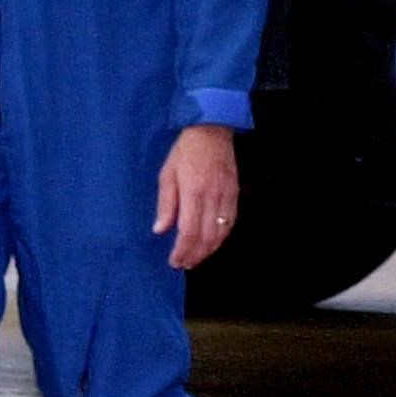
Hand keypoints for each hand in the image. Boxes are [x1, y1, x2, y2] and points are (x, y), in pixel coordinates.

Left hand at [154, 123, 239, 269]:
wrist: (212, 132)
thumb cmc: (185, 152)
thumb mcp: (167, 174)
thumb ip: (166, 204)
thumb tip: (161, 229)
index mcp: (193, 192)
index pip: (189, 231)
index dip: (182, 250)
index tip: (174, 261)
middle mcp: (212, 197)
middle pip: (206, 236)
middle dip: (195, 255)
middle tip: (184, 264)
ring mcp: (226, 196)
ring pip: (221, 232)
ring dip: (209, 250)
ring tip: (196, 258)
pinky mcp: (235, 194)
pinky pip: (231, 222)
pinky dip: (222, 237)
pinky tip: (212, 243)